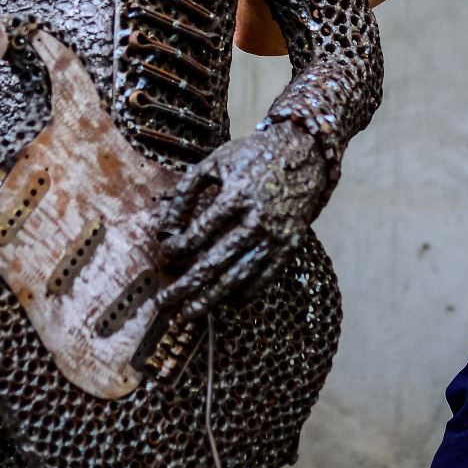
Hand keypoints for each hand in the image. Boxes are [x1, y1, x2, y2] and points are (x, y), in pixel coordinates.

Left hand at [152, 123, 325, 323]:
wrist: (304, 155)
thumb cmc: (252, 157)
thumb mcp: (215, 162)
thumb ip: (186, 192)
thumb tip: (166, 229)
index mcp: (238, 195)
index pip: (201, 231)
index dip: (179, 246)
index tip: (166, 251)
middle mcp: (258, 220)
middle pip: (216, 262)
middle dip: (186, 285)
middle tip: (164, 301)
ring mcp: (276, 237)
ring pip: (239, 276)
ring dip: (211, 298)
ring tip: (188, 312)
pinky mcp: (289, 246)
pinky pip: (264, 278)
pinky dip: (244, 293)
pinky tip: (224, 301)